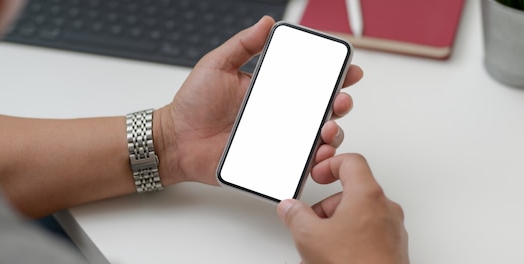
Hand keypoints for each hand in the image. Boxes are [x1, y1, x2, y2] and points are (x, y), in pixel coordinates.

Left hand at [154, 16, 362, 185]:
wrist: (175, 141)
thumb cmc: (192, 105)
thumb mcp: (216, 65)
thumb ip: (242, 44)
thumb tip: (266, 22)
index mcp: (271, 90)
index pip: (309, 81)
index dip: (333, 76)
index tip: (348, 71)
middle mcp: (279, 115)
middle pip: (322, 110)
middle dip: (340, 104)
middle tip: (340, 101)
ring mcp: (277, 140)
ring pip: (317, 138)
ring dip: (332, 133)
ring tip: (327, 129)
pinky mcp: (271, 163)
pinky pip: (300, 165)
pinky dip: (316, 163)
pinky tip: (318, 155)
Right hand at [277, 154, 408, 263]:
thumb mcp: (311, 236)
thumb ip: (296, 215)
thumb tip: (290, 208)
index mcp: (368, 195)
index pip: (351, 162)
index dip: (329, 165)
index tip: (317, 175)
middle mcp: (385, 208)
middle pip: (352, 193)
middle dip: (326, 208)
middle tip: (311, 222)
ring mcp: (391, 230)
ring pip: (358, 218)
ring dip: (335, 228)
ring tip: (319, 250)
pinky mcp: (393, 249)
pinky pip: (367, 236)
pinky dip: (349, 242)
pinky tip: (332, 259)